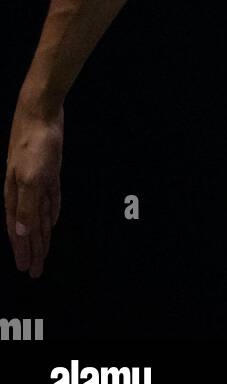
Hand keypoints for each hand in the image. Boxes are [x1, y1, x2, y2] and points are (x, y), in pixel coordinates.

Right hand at [5, 94, 63, 277]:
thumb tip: (22, 232)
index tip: (27, 269)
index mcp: (16, 195)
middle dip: (33, 249)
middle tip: (36, 271)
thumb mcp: (31, 177)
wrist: (40, 112)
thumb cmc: (33, 144)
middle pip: (29, 227)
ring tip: (44, 253)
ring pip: (40, 215)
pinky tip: (53, 221)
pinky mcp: (50, 170)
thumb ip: (26, 205)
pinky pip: (50, 198)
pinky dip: (51, 211)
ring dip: (42, 234)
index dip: (24, 250)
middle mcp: (24, 191)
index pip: (20, 231)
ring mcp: (37, 180)